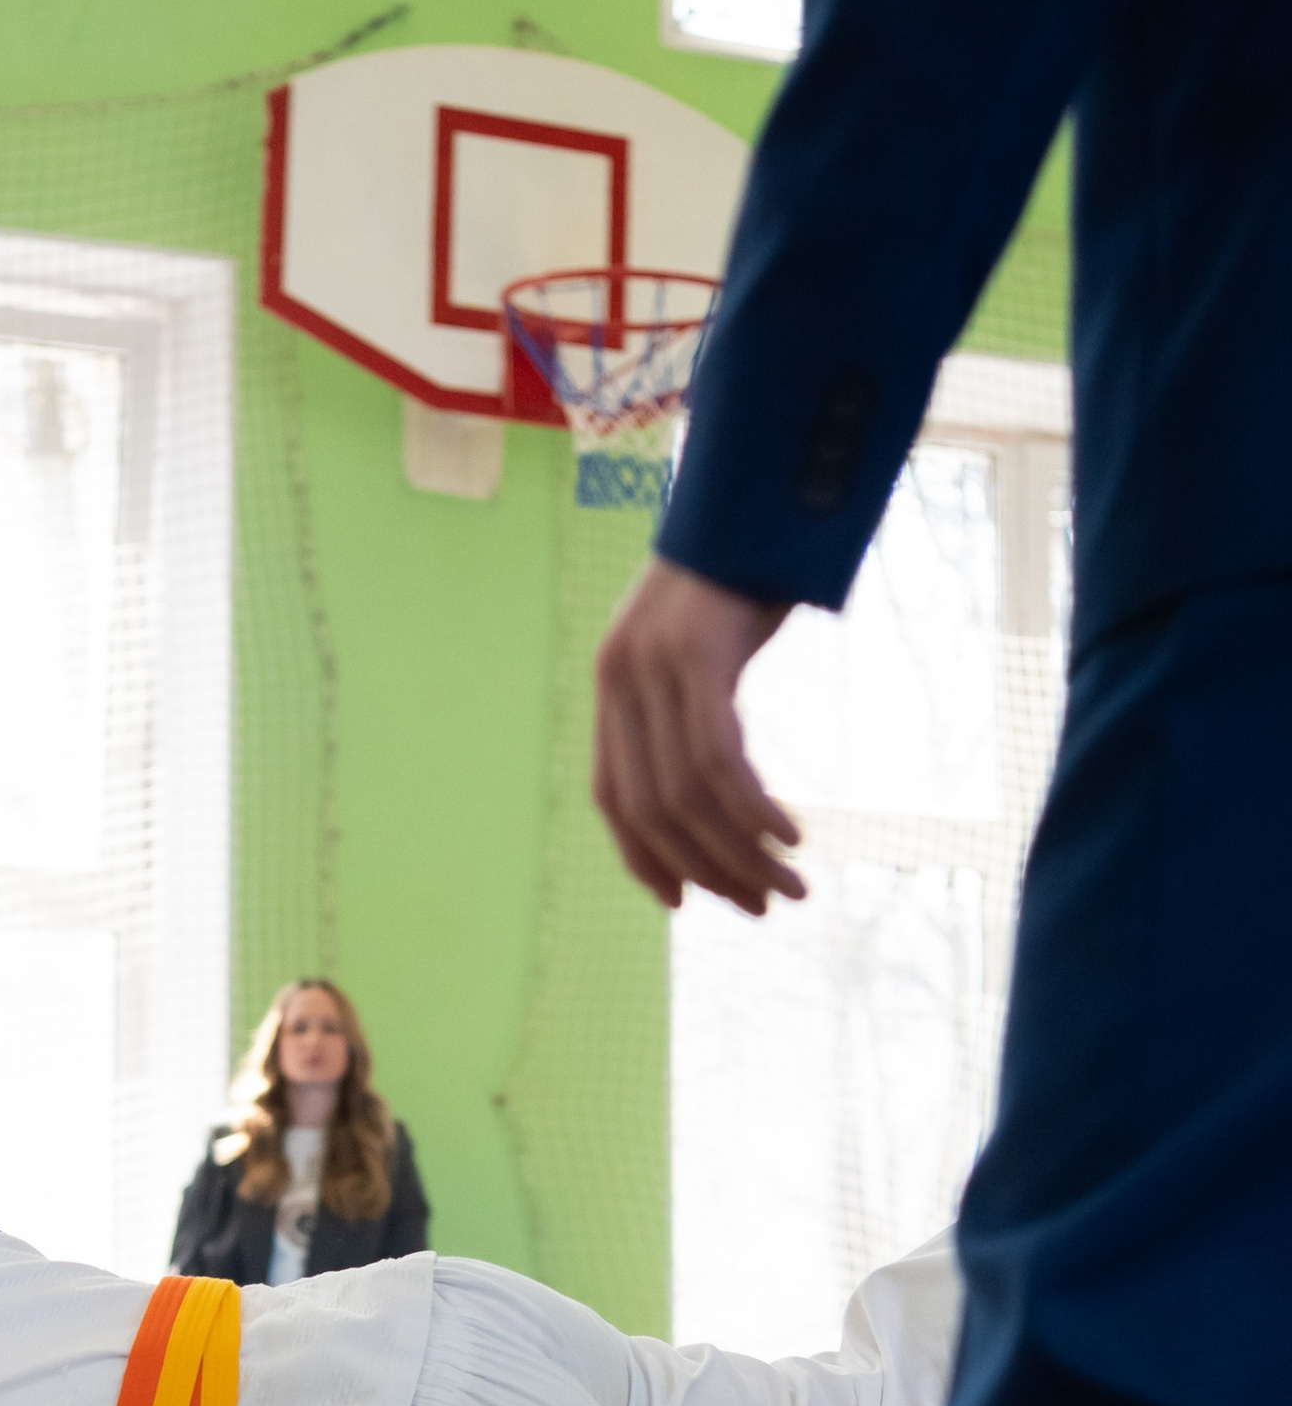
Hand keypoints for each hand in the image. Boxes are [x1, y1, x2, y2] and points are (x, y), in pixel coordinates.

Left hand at [593, 555, 802, 914]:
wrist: (759, 499)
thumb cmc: (742, 578)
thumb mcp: (702, 651)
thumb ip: (690, 711)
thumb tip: (712, 792)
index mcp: (613, 685)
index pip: (615, 798)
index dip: (646, 859)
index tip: (689, 901)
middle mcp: (621, 679)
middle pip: (654, 809)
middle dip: (710, 870)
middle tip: (764, 906)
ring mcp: (654, 667)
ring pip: (689, 796)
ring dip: (743, 853)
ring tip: (791, 886)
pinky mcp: (696, 659)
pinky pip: (719, 761)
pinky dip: (755, 811)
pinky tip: (790, 837)